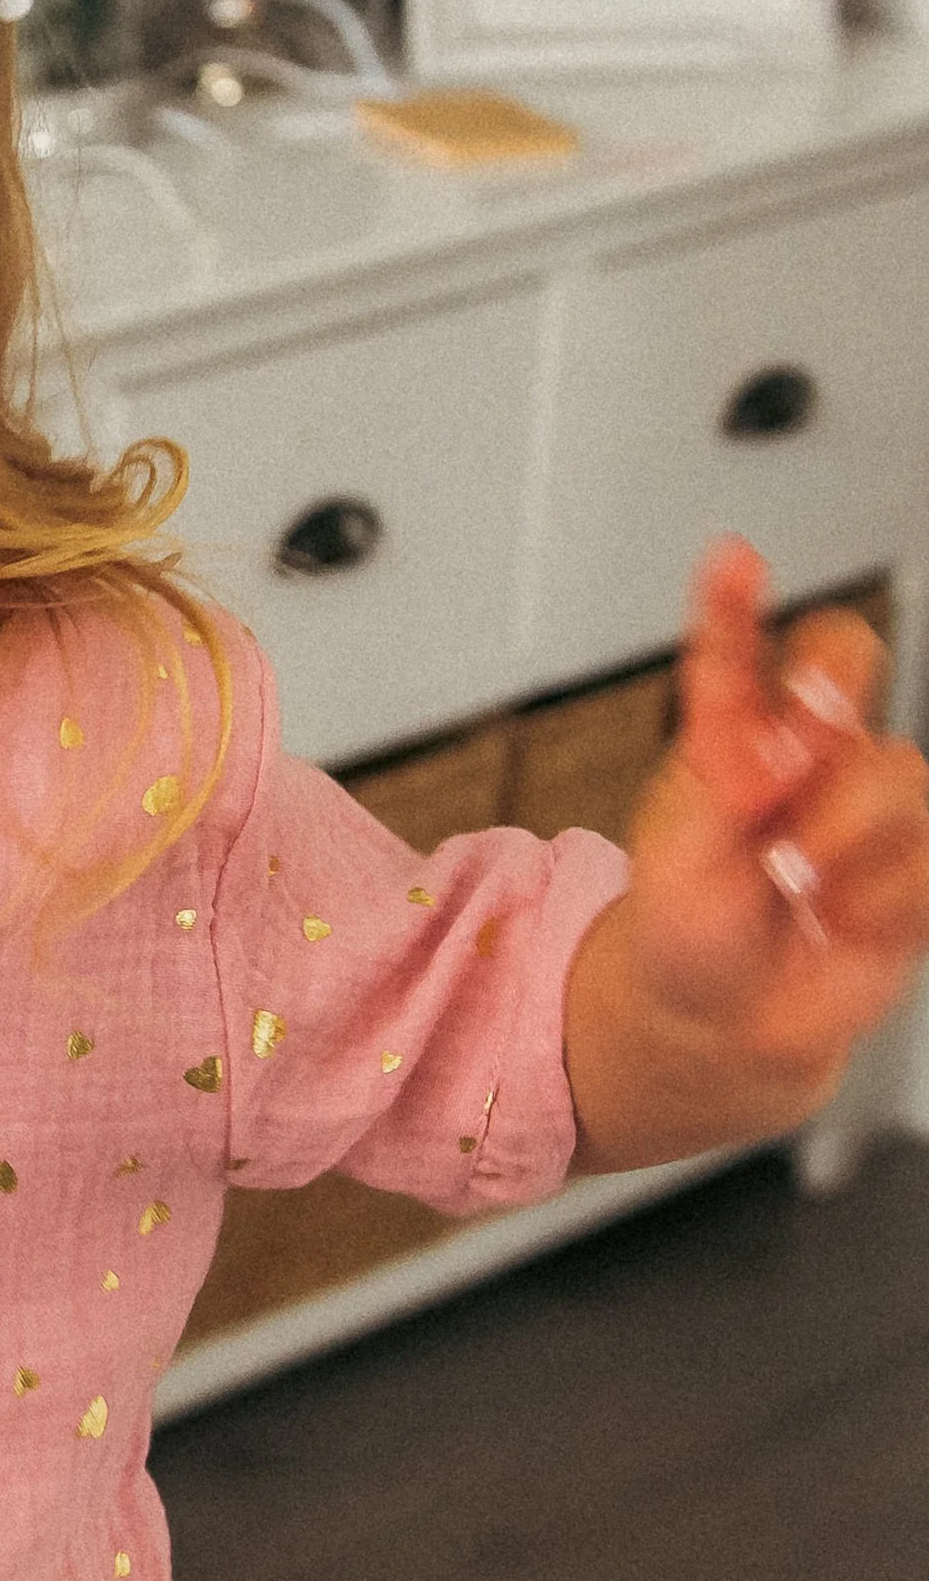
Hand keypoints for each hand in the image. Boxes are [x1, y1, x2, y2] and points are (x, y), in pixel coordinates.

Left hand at [566, 540, 928, 1166]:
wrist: (724, 1020)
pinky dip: (879, 898)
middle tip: (785, 758)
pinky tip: (838, 922)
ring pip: (897, 773)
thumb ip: (722, 783)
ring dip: (840, 838)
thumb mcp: (676, 848)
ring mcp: (871, 803)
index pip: (740, 652)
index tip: (730, 559)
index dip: (735, 605)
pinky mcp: (916, 866)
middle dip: (830, 692)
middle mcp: (812, 752)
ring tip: (795, 888)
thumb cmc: (689, 928)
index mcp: (737, 735)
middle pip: (852, 664)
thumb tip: (776, 744)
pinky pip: (926, 860)